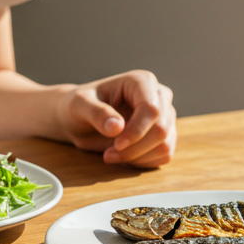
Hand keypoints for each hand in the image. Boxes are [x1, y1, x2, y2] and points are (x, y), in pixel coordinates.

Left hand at [55, 70, 175, 167]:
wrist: (79, 120)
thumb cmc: (78, 106)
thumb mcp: (79, 106)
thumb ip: (97, 113)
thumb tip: (117, 127)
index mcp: (141, 81)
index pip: (152, 109)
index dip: (137, 131)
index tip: (116, 145)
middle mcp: (158, 96)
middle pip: (161, 129)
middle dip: (134, 148)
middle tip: (108, 154)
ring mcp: (164, 116)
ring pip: (164, 145)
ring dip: (137, 157)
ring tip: (110, 155)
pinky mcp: (164, 136)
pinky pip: (163, 155)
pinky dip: (142, 162)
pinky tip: (123, 157)